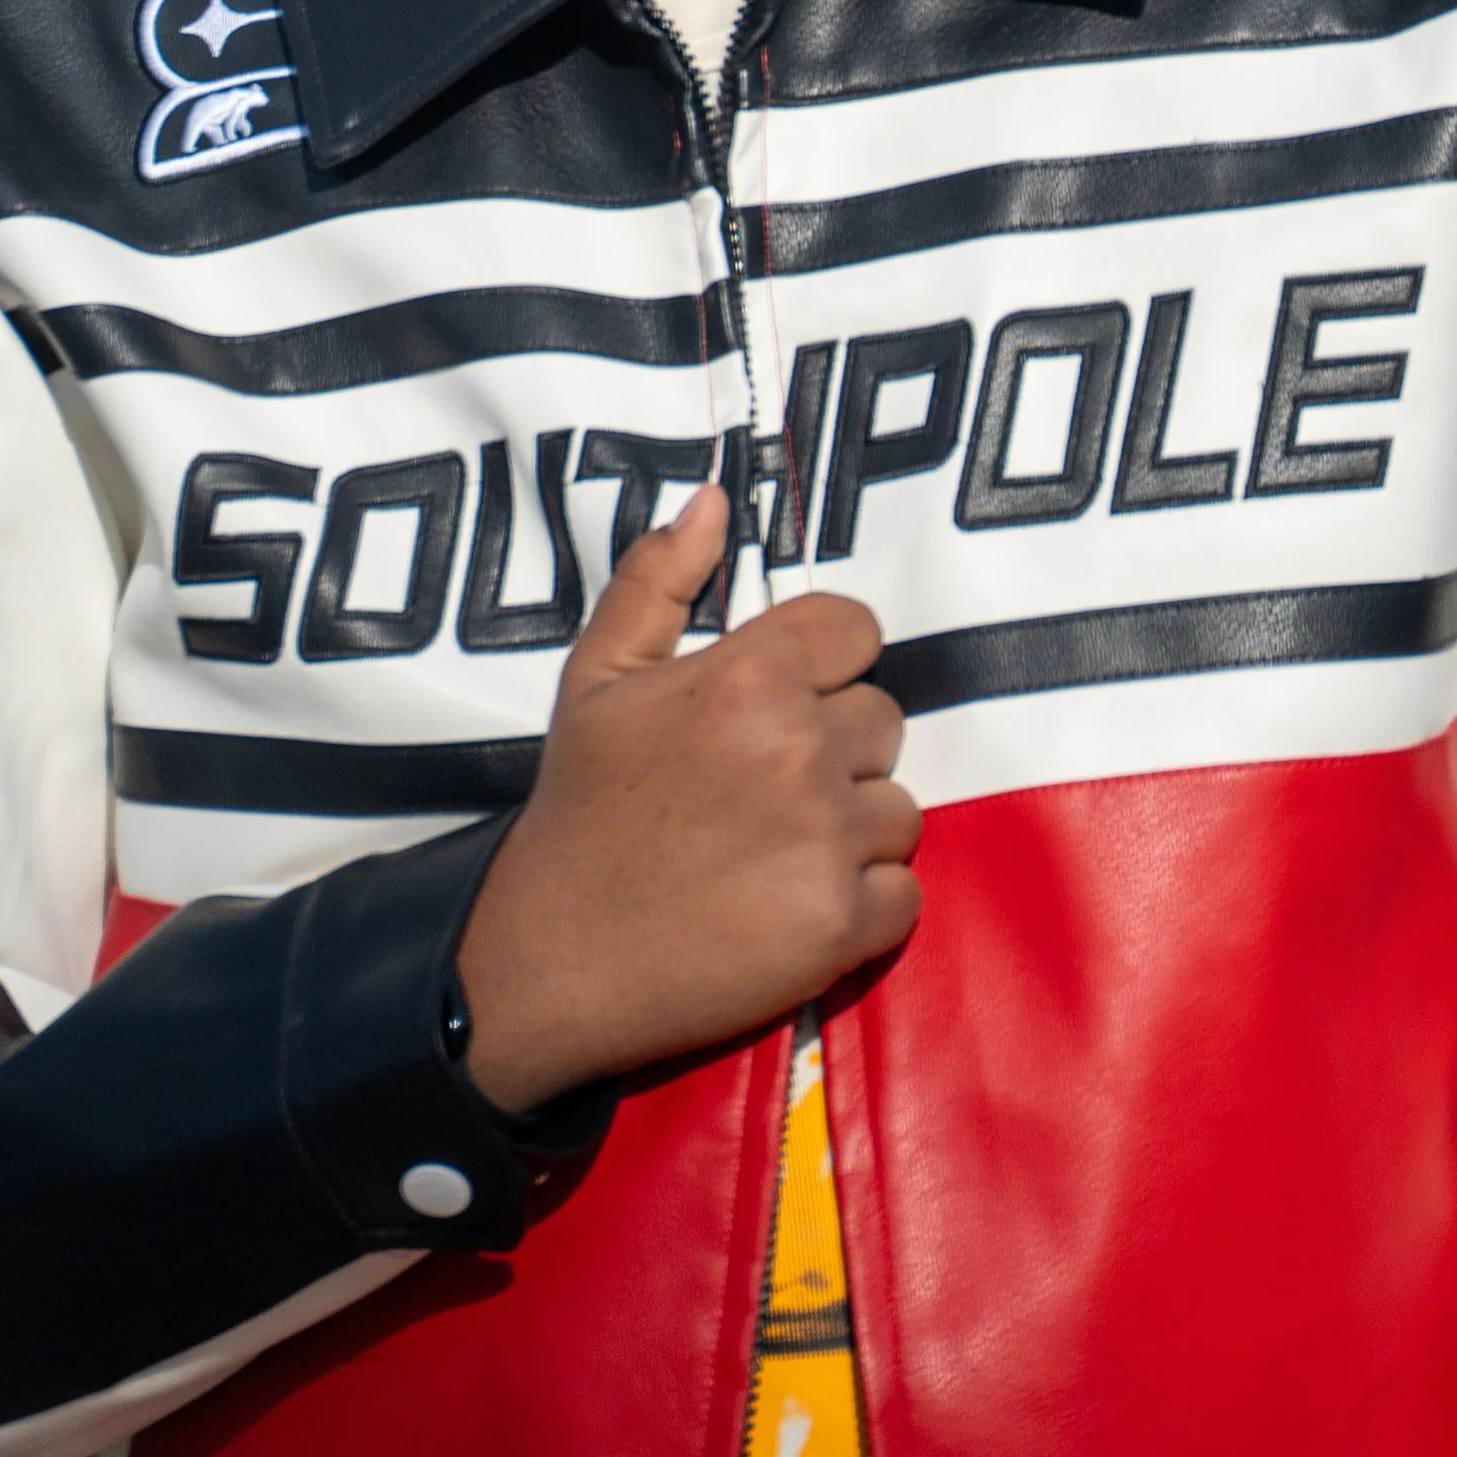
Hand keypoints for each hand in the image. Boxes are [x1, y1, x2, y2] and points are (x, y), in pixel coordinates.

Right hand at [455, 483, 922, 1110]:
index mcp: (747, 676)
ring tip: (771, 853)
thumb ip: (656, 579)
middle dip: (835, 750)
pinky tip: (791, 905)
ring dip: (852, 829)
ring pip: (899, 808)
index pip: (858, 630)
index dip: (825, 665)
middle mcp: (800, 747)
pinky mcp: (845, 923)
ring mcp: (828, 839)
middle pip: (883, 720)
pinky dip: (861, 905)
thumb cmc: (579, 809)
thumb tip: (714, 501)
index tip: (782, 705)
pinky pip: (903, 893)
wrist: (553, 956)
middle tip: (759, 792)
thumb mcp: (595, 676)